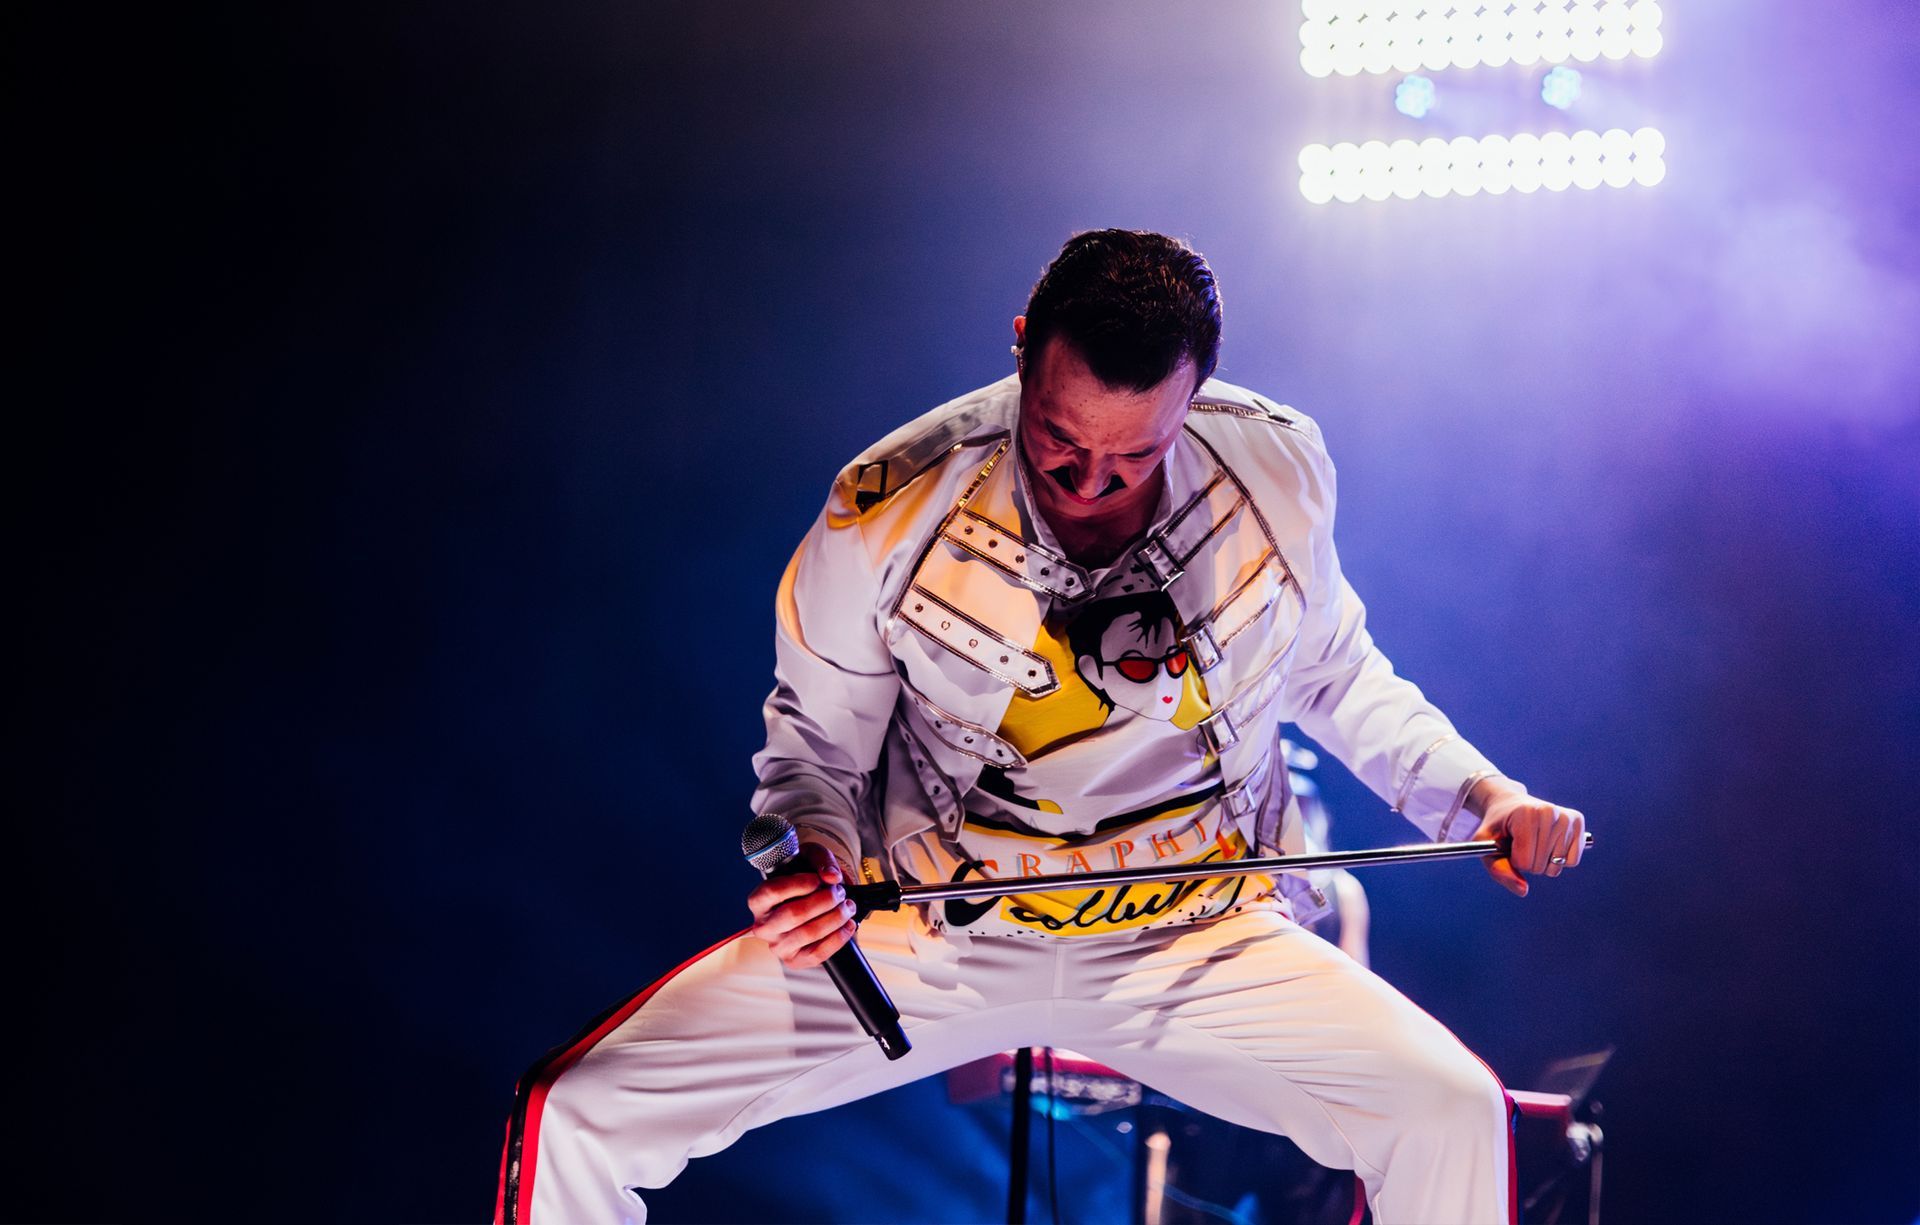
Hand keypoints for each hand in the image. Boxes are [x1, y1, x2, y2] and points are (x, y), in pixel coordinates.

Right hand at [746, 842, 858, 968]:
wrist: (810, 903)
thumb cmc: (806, 877)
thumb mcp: (810, 858)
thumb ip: (822, 861)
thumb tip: (832, 877)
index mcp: (758, 901)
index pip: (772, 892)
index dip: (798, 885)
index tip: (818, 880)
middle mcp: (763, 926)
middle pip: (793, 914)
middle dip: (824, 901)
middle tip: (840, 893)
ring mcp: (778, 946)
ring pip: (808, 933)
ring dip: (835, 918)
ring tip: (848, 906)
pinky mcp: (795, 961)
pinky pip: (818, 954)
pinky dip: (838, 938)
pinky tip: (848, 925)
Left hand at [1467, 784, 1586, 897]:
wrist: (1510, 804)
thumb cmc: (1498, 826)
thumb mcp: (1486, 845)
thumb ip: (1498, 870)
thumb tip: (1523, 891)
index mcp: (1526, 814)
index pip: (1524, 862)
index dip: (1513, 860)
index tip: (1510, 844)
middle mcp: (1549, 812)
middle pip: (1540, 866)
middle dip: (1528, 863)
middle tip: (1522, 843)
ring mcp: (1566, 816)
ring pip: (1557, 866)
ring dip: (1543, 863)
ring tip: (1535, 842)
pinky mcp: (1578, 822)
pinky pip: (1572, 861)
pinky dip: (1560, 861)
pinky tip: (1550, 844)